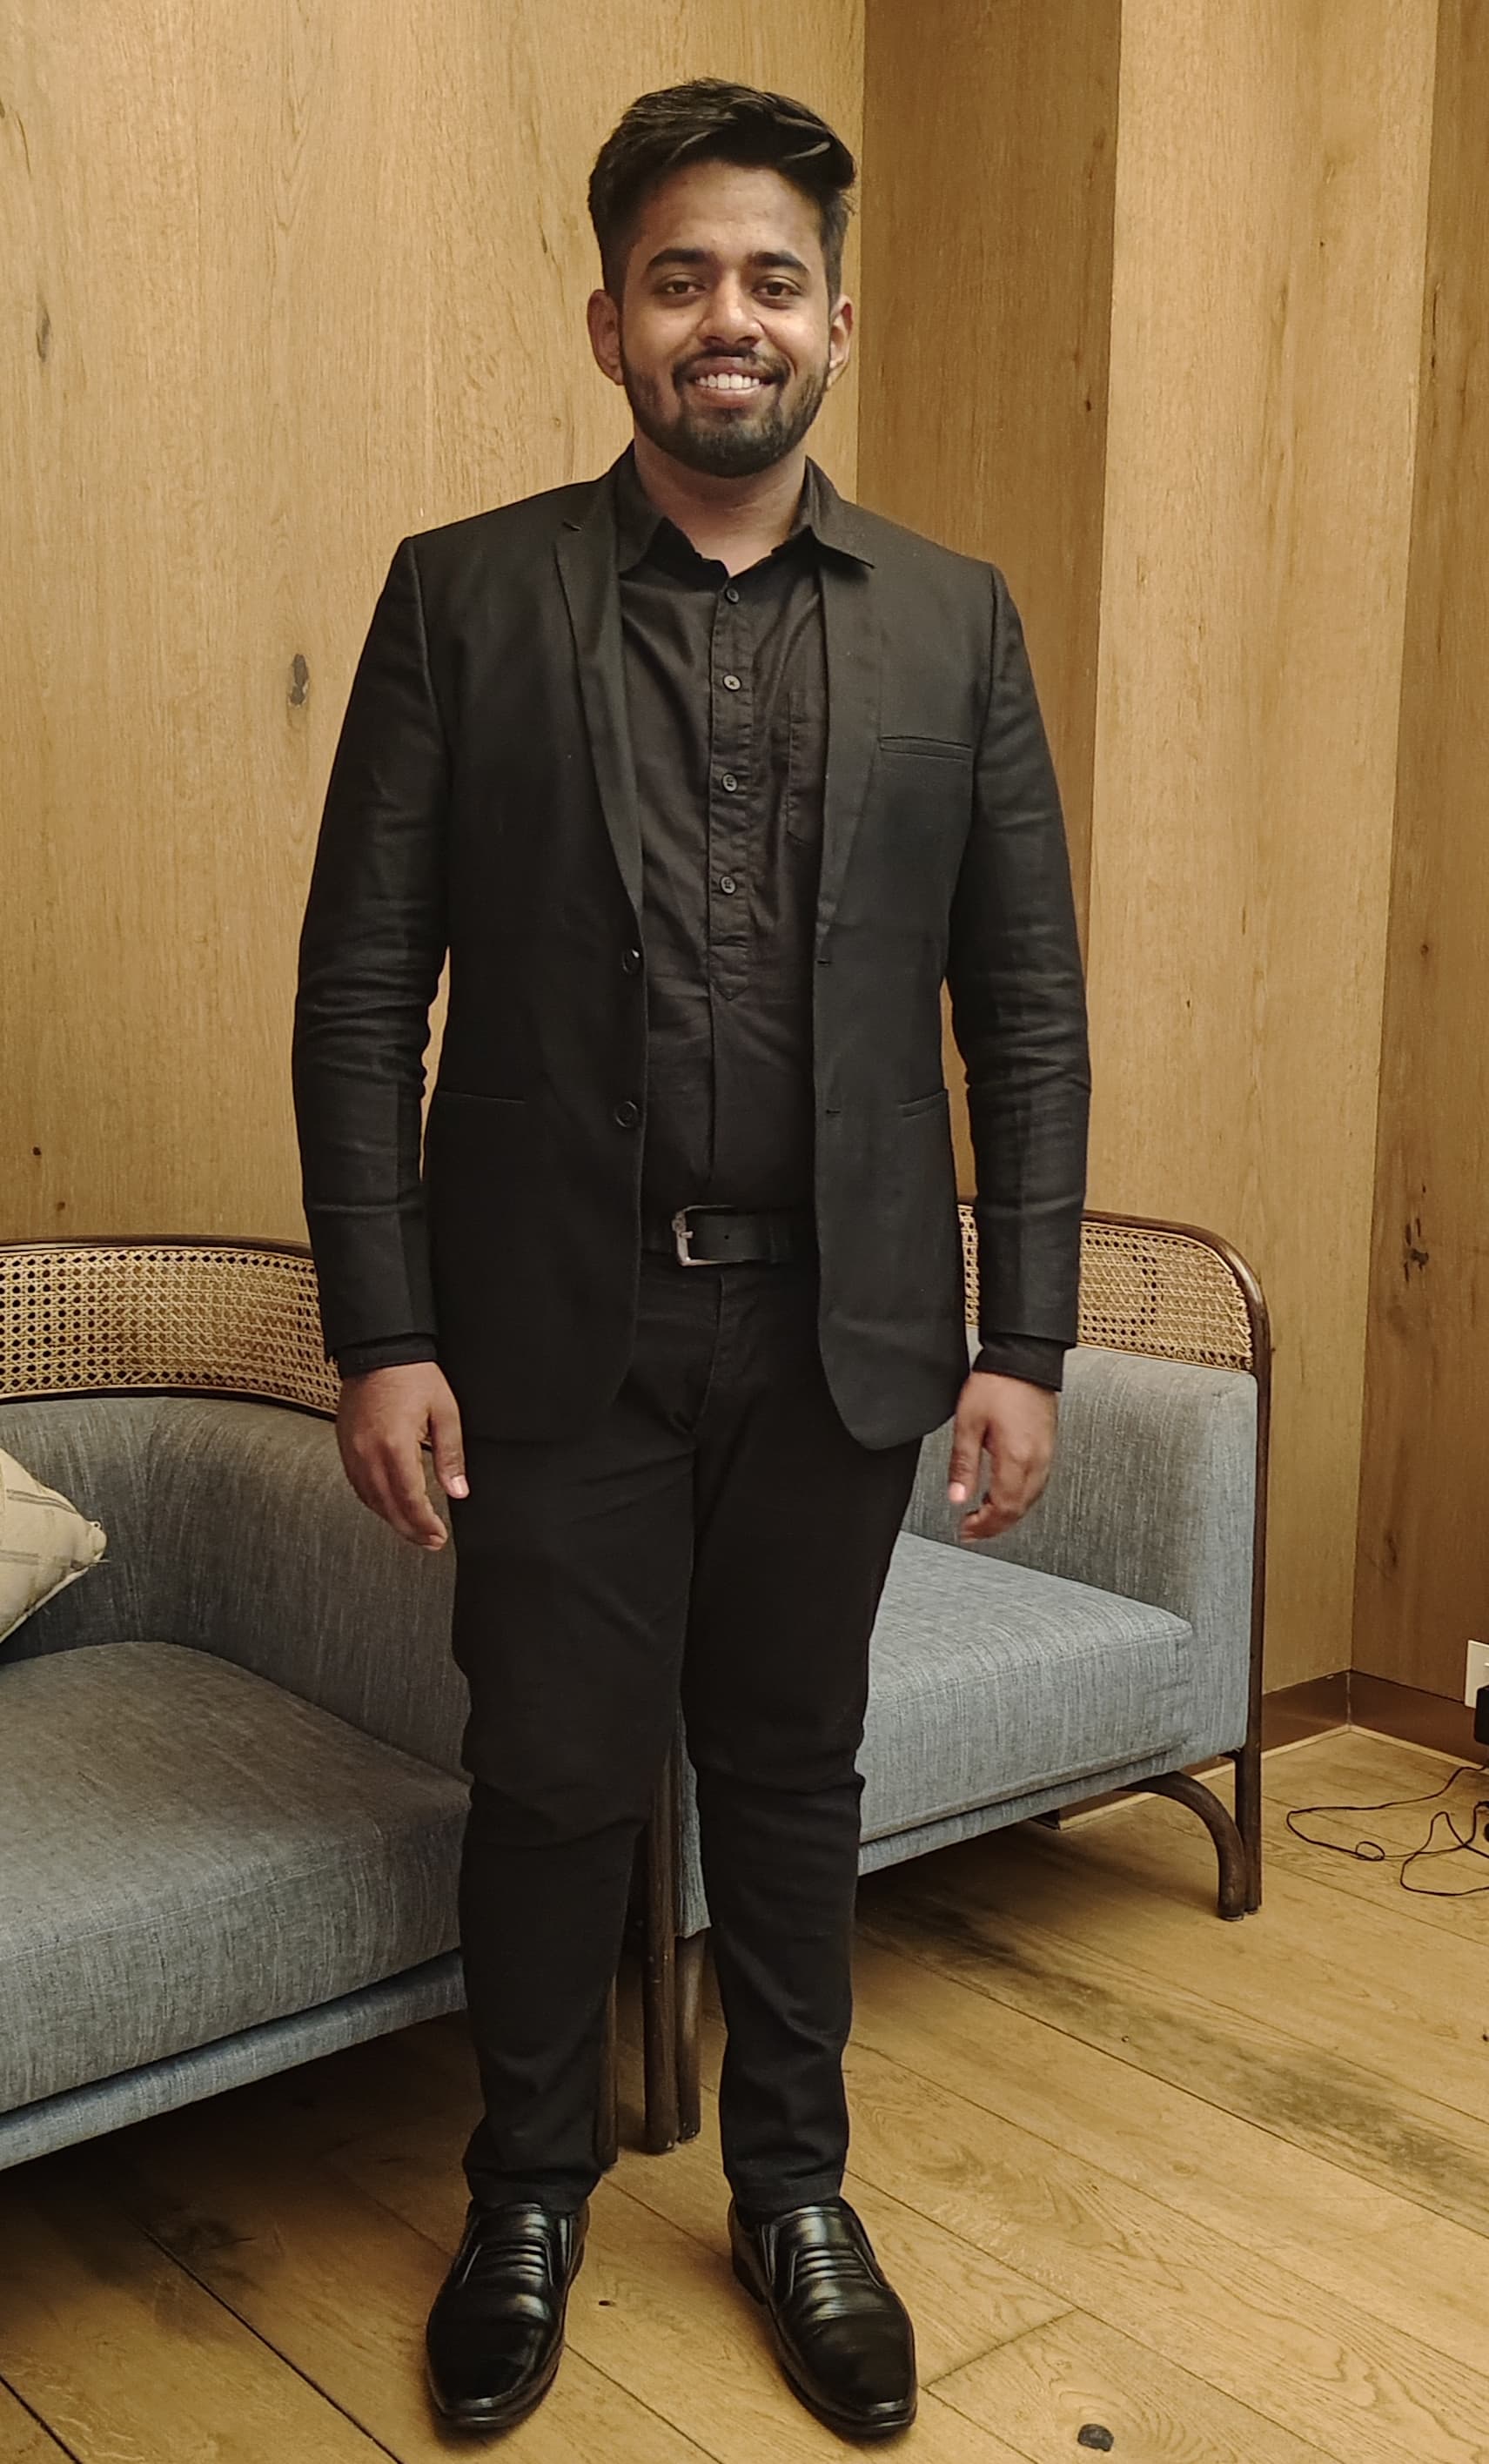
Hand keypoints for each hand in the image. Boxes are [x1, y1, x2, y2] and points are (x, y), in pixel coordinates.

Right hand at [335, 1361, 467, 1548]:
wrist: (377, 1350)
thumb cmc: (413, 1376)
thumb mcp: (445, 1412)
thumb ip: (451, 1455)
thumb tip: (458, 1491)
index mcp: (395, 1445)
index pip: (410, 1500)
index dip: (425, 1524)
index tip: (439, 1536)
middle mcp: (368, 1453)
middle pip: (388, 1507)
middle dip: (410, 1530)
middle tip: (429, 1542)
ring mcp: (352, 1451)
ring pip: (370, 1500)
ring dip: (391, 1519)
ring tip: (413, 1530)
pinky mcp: (344, 1446)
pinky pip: (357, 1484)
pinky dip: (374, 1502)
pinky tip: (388, 1506)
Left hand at [947, 1371, 1056, 1541]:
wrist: (1024, 1358)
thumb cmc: (997, 1384)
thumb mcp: (968, 1424)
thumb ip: (963, 1465)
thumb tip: (957, 1497)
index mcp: (1016, 1458)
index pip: (1003, 1509)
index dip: (984, 1526)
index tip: (966, 1530)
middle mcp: (1037, 1461)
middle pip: (1019, 1510)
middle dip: (995, 1526)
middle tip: (972, 1530)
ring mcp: (1046, 1454)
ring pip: (1030, 1500)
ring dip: (1008, 1514)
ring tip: (986, 1518)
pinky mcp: (1049, 1446)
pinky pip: (1037, 1484)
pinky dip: (1020, 1498)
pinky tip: (1007, 1496)